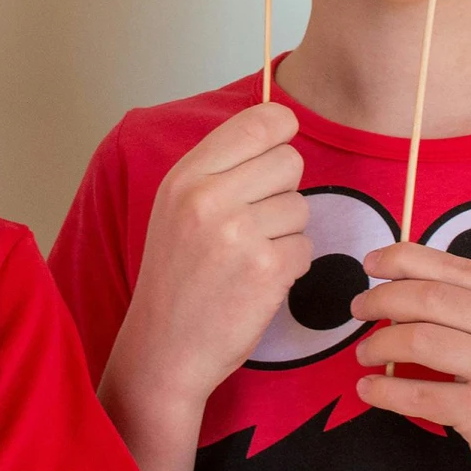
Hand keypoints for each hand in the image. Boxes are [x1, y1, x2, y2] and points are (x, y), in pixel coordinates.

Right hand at [106, 102, 311, 418]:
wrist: (164, 348)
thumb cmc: (176, 277)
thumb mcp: (176, 208)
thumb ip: (220, 168)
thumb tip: (278, 128)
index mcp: (185, 177)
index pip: (258, 121)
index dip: (281, 129)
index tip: (280, 143)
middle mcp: (209, 198)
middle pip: (290, 160)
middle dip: (284, 188)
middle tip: (257, 219)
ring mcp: (239, 234)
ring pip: (301, 206)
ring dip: (287, 232)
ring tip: (249, 256)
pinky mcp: (267, 270)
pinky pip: (306, 247)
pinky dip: (291, 265)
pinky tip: (259, 281)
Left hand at [350, 242, 470, 470]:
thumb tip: (411, 286)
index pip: (454, 266)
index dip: (403, 259)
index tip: (370, 265)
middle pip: (429, 297)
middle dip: (381, 299)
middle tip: (358, 310)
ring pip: (417, 339)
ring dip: (378, 344)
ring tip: (365, 354)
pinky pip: (416, 393)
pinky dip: (383, 390)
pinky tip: (370, 390)